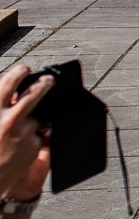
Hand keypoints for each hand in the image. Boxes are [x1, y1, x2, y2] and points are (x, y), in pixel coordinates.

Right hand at [0, 65, 52, 197]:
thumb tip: (10, 95)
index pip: (9, 83)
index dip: (19, 72)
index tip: (25, 69)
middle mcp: (9, 120)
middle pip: (34, 94)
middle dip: (44, 84)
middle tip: (50, 80)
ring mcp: (24, 133)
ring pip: (35, 119)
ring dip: (28, 124)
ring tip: (12, 137)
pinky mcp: (35, 145)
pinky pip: (37, 136)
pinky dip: (31, 139)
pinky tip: (16, 149)